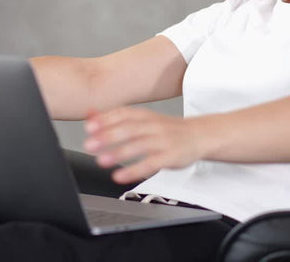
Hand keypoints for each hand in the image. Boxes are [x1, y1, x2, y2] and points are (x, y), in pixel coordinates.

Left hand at [83, 107, 205, 183]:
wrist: (200, 135)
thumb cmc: (168, 129)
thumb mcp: (144, 119)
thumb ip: (117, 118)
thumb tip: (89, 115)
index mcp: (145, 115)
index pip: (123, 114)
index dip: (105, 120)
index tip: (89, 127)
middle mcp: (153, 126)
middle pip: (129, 128)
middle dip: (107, 136)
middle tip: (89, 145)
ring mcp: (163, 141)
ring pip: (139, 145)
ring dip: (118, 153)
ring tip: (101, 161)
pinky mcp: (170, 157)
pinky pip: (151, 164)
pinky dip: (134, 170)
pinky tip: (120, 176)